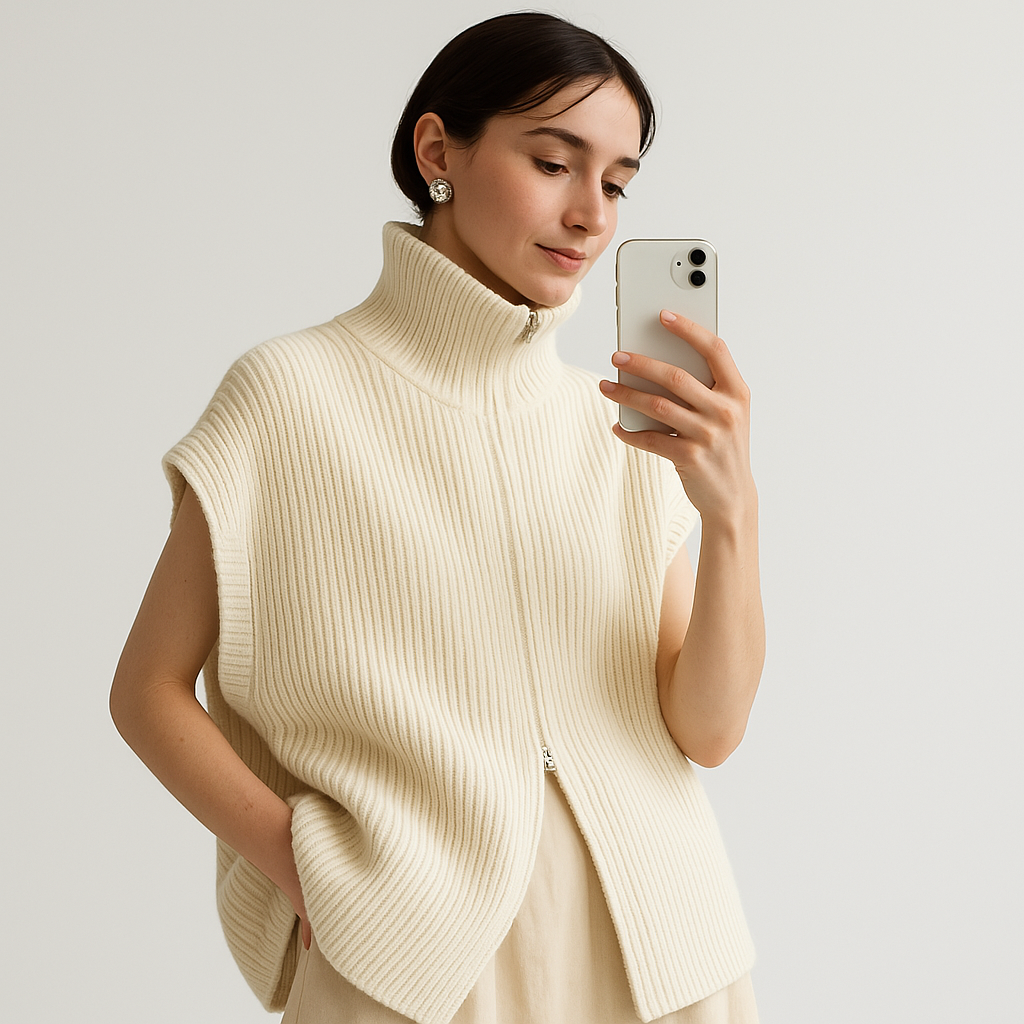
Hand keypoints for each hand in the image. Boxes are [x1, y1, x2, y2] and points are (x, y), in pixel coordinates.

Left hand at [599, 310, 754, 522]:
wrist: (733, 497)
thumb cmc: (724, 447)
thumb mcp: (729, 414)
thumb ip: (706, 388)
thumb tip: (658, 362)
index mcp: (738, 392)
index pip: (715, 349)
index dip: (688, 329)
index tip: (663, 315)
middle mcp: (726, 411)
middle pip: (676, 376)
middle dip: (642, 363)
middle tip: (617, 356)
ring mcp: (708, 435)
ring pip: (657, 405)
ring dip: (626, 394)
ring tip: (606, 387)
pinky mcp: (690, 457)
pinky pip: (651, 439)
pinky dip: (630, 432)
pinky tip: (618, 427)